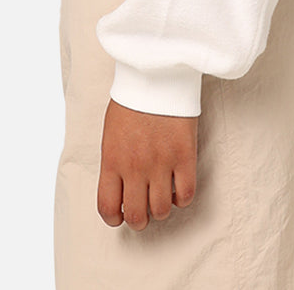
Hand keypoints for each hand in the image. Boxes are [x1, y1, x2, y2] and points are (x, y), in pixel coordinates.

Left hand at [98, 97, 198, 230]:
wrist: (156, 73)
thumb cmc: (132, 100)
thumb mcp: (111, 133)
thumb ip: (113, 162)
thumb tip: (119, 188)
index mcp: (112, 160)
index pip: (107, 208)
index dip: (114, 219)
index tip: (120, 216)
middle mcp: (135, 167)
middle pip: (137, 216)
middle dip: (139, 219)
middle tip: (144, 209)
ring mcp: (161, 162)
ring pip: (162, 210)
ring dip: (161, 208)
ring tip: (162, 195)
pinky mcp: (184, 155)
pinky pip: (186, 194)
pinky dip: (182, 197)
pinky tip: (178, 186)